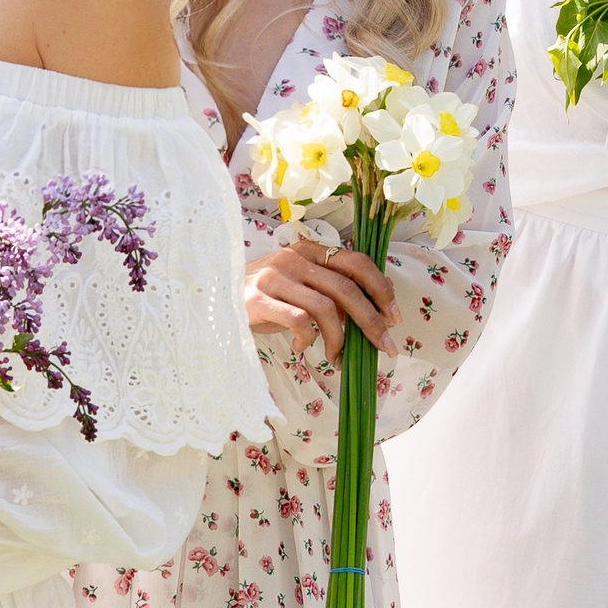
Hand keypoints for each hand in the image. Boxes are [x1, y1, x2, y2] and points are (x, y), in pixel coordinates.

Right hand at [245, 236, 398, 360]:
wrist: (213, 303)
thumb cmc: (265, 299)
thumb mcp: (300, 287)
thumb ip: (332, 290)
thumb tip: (378, 308)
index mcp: (309, 250)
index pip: (357, 262)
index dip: (381, 289)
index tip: (394, 317)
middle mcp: (293, 258)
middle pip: (347, 289)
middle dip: (371, 321)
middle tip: (384, 345)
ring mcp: (274, 278)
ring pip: (326, 308)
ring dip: (340, 339)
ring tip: (337, 356)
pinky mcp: (257, 301)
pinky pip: (298, 321)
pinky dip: (309, 339)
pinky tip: (304, 348)